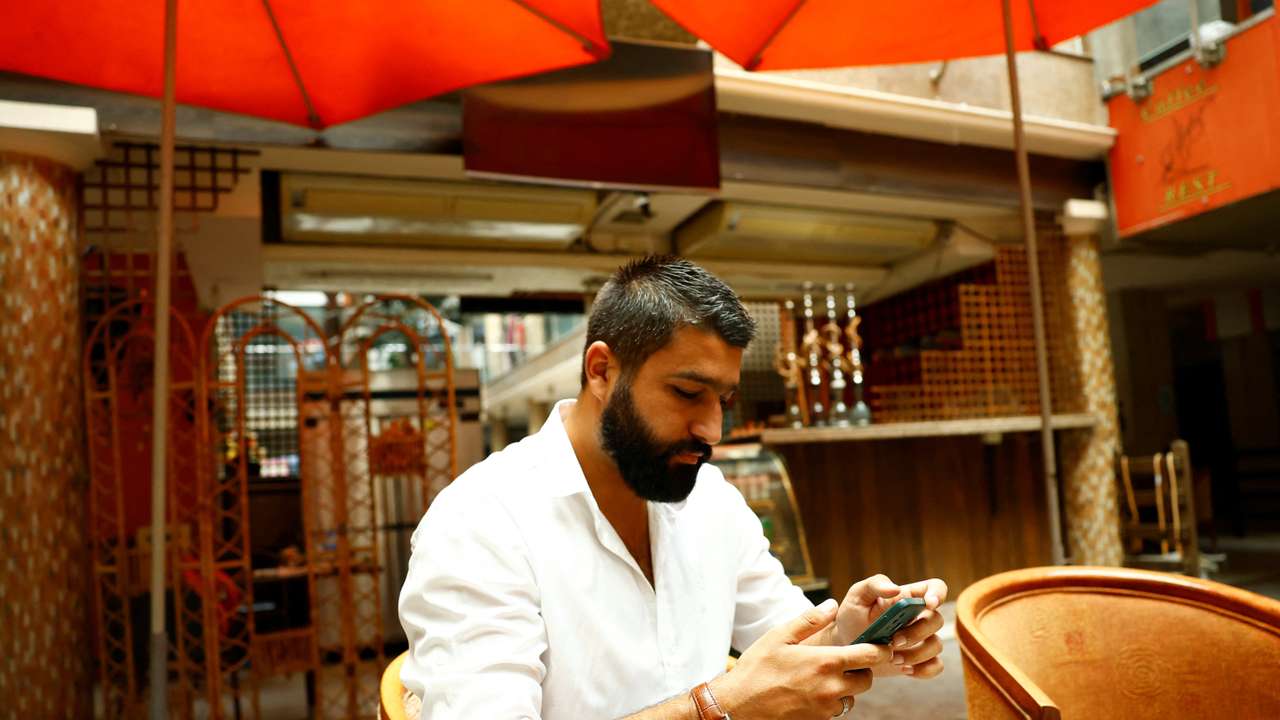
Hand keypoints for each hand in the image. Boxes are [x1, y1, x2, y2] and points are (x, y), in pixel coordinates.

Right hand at [712, 599, 889, 718]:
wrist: (739, 706)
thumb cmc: (756, 668)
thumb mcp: (779, 636)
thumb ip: (809, 620)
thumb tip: (833, 605)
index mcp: (825, 662)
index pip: (871, 656)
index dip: (880, 648)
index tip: (880, 643)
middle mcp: (831, 687)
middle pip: (867, 679)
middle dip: (862, 668)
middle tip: (846, 659)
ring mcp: (826, 708)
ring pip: (852, 696)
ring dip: (846, 686)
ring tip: (824, 676)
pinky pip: (837, 710)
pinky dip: (832, 700)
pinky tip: (813, 690)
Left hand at [827, 575, 947, 679]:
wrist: (846, 644)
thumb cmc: (853, 615)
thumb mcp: (857, 595)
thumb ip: (874, 584)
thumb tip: (895, 588)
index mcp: (908, 597)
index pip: (935, 588)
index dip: (937, 593)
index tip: (928, 604)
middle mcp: (919, 617)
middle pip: (936, 620)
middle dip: (917, 632)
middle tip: (893, 640)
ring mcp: (922, 639)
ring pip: (936, 645)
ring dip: (916, 654)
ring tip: (891, 658)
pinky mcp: (920, 660)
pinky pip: (935, 665)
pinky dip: (923, 669)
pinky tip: (904, 669)